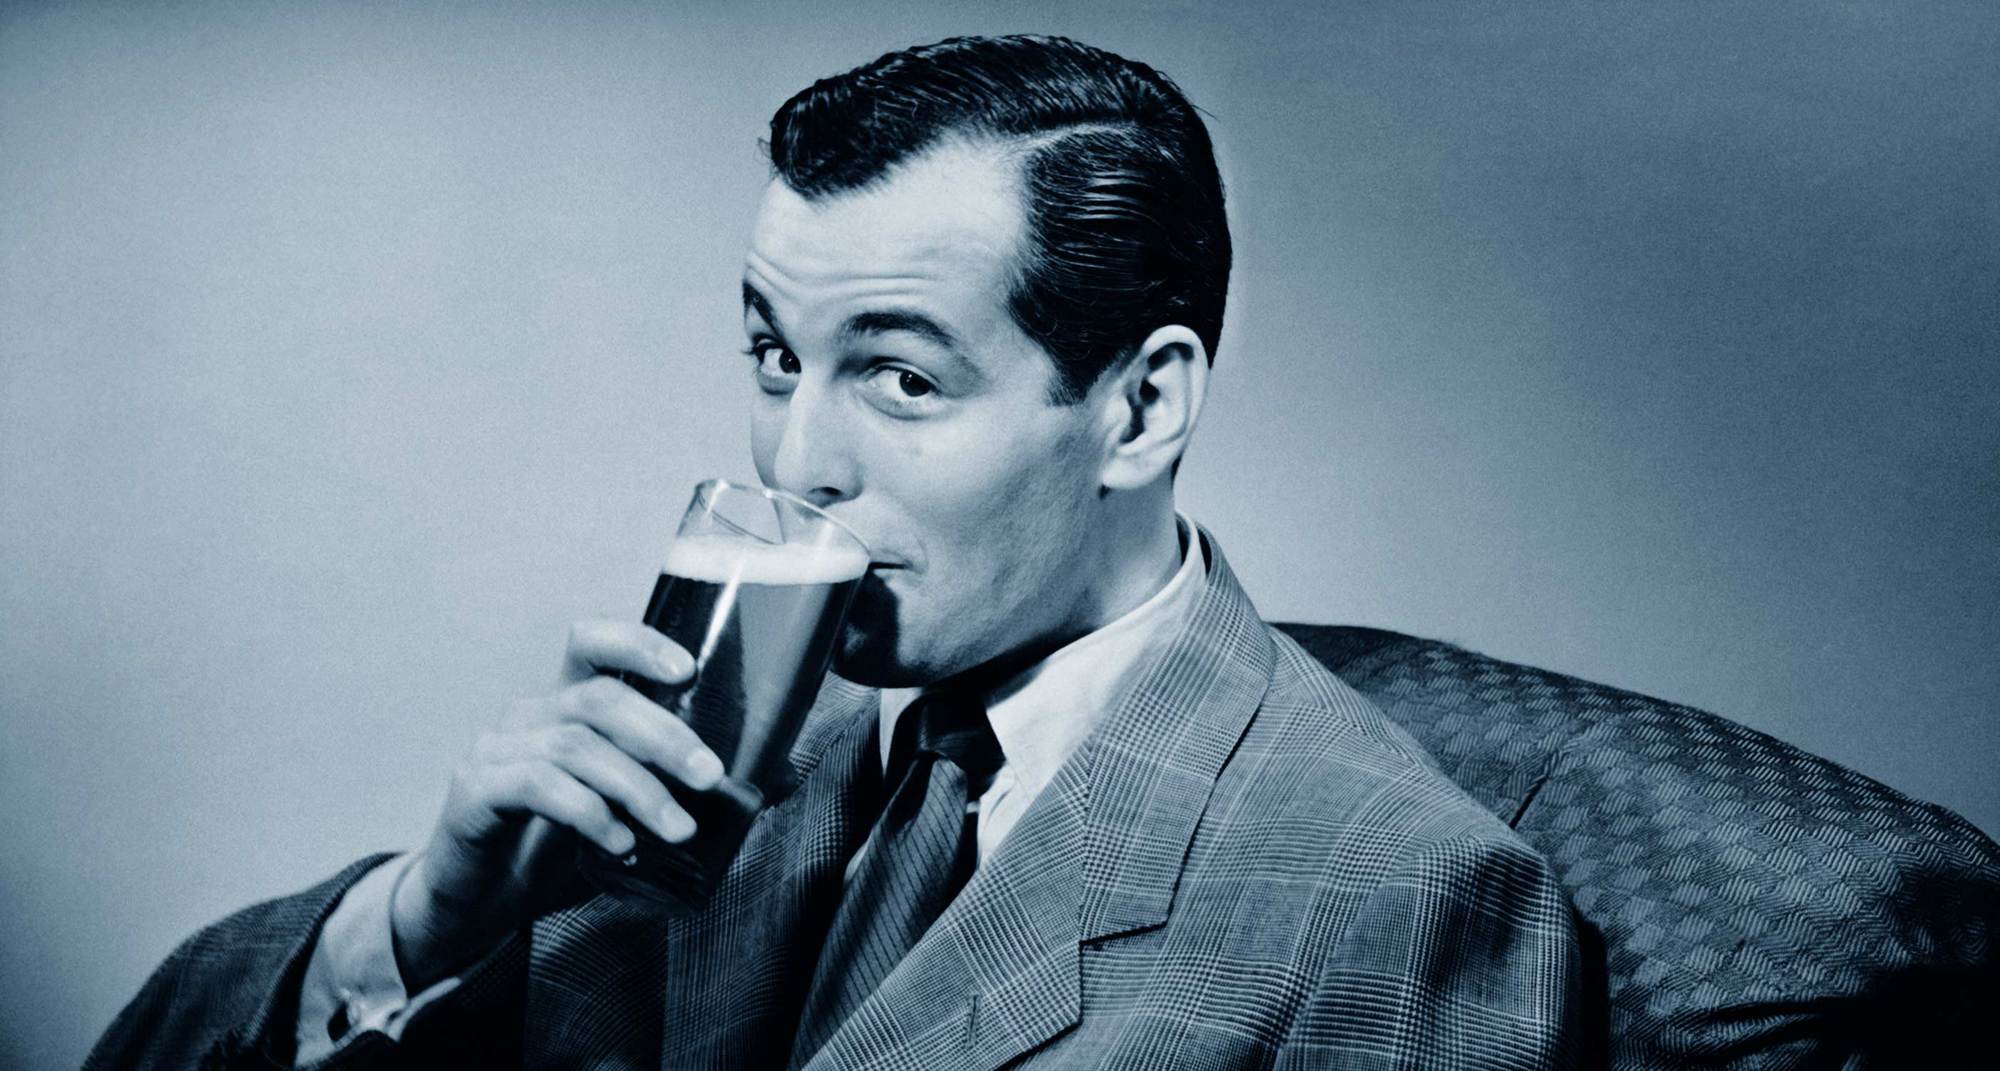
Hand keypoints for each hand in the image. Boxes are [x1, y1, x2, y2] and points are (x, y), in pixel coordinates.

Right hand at [388, 620, 723, 989]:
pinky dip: (588, 813)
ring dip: (637, 787)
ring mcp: (496, 749)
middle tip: (711, 777)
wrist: (478, 903)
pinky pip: (538, 787)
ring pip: (576, 745)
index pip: (593, 644)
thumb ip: (687, 793)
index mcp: (566, 704)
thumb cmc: (558, 851)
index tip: (689, 670)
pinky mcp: (474, 791)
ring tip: (678, 830)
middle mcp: (529, 715)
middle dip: (664, 735)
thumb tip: (777, 779)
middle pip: (600, 698)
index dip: (638, 644)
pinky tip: (619, 843)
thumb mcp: (630, 818)